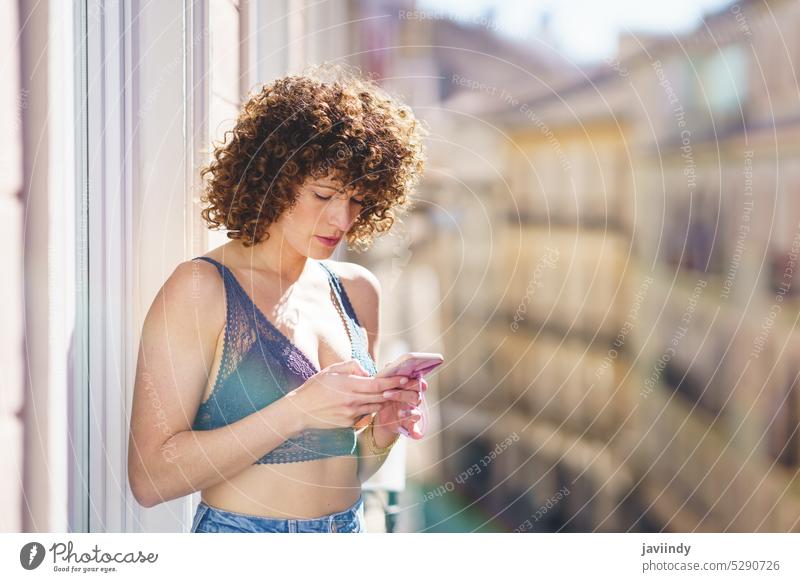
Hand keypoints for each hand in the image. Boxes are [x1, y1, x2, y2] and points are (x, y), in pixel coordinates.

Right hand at [288, 359, 408, 430]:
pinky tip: (383, 405)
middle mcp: (351, 403)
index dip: (393, 382)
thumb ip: (352, 367)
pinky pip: (366, 415)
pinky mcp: (349, 424)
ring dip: (390, 402)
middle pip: (382, 398)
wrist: (299, 412)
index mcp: (348, 387)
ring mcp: (351, 415)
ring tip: (404, 396)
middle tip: (415, 389)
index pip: (376, 384)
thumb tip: (368, 372)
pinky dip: (374, 409)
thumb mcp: (331, 370)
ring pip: (376, 407)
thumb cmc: (314, 388)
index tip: (406, 378)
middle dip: (399, 393)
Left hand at [372, 376, 427, 439]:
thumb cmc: (385, 395)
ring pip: (416, 411)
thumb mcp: (384, 385)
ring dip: (407, 411)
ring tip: (398, 413)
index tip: (403, 379)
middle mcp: (414, 399)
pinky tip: (416, 435)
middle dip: (403, 394)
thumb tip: (388, 364)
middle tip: (387, 393)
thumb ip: (388, 375)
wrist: (381, 414)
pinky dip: (417, 432)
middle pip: (415, 395)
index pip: (418, 382)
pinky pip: (416, 429)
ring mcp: (412, 412)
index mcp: (410, 387)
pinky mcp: (409, 424)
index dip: (412, 380)